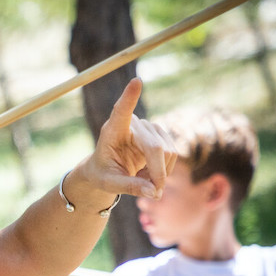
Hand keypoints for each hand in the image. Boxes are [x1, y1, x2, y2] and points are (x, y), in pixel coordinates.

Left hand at [73, 78, 175, 200]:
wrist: (106, 169)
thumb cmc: (102, 174)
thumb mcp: (109, 184)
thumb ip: (129, 187)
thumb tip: (154, 192)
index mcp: (112, 130)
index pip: (121, 111)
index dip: (129, 98)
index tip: (136, 82)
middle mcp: (133, 123)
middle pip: (156, 147)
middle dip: (157, 174)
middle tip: (153, 193)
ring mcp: (149, 127)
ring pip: (168, 152)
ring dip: (159, 174)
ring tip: (141, 180)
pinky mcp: (160, 133)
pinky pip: (173, 154)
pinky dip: (164, 171)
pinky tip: (149, 174)